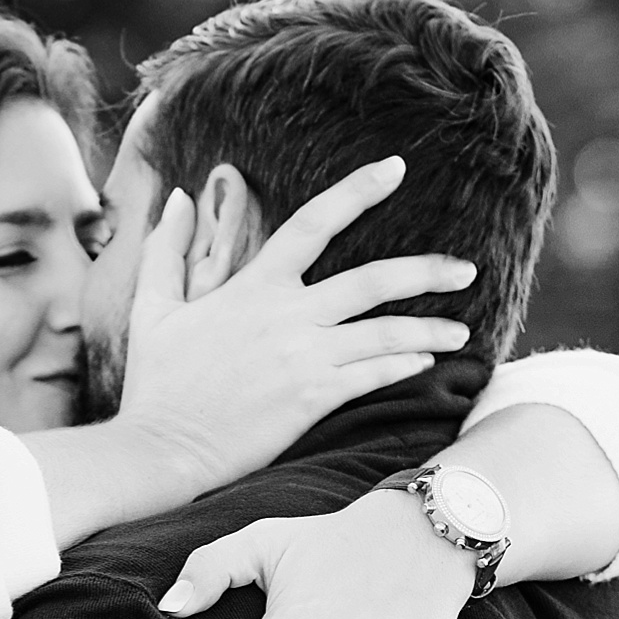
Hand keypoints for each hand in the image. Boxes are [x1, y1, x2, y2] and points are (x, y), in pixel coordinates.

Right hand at [118, 156, 475, 496]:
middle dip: (427, 271)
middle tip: (467, 268)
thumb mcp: (152, 308)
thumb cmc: (156, 384)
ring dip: (429, 330)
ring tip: (461, 332)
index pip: (312, 223)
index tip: (394, 169)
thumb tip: (176, 197)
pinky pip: (373, 376)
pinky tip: (425, 364)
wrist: (160, 450)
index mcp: (253, 286)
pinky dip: (403, 366)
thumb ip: (166, 250)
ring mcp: (304, 357)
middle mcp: (288, 315)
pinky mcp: (313, 399)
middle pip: (373, 280)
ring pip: (384, 333)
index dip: (356, 191)